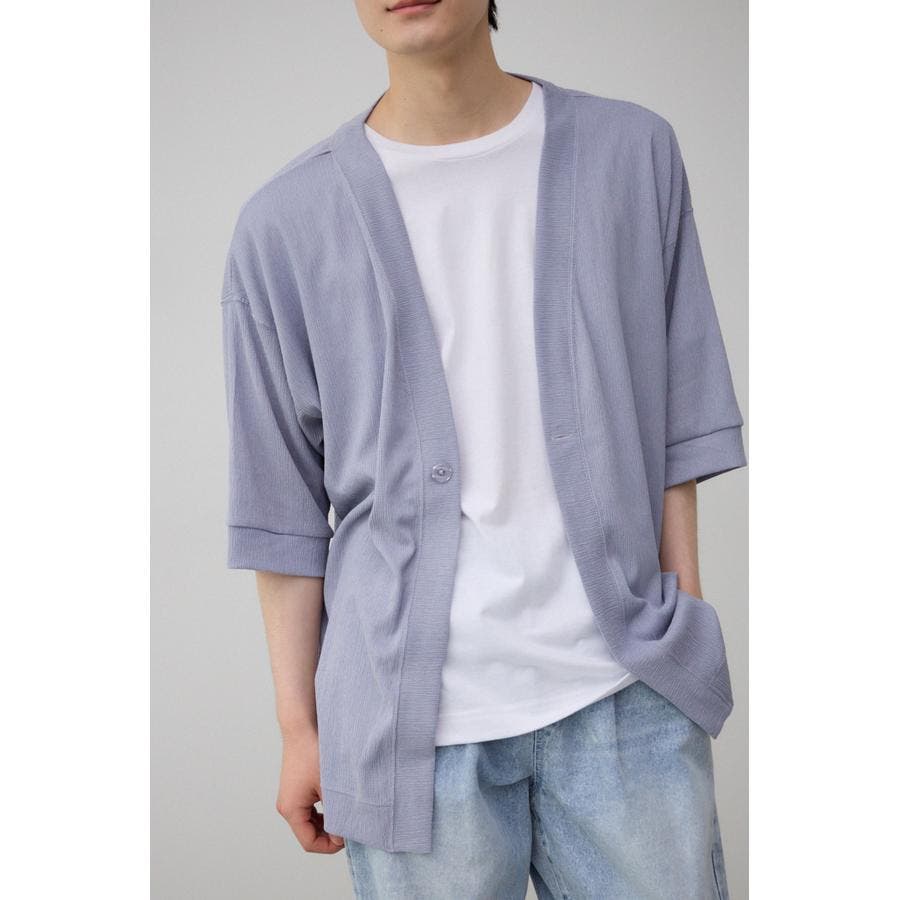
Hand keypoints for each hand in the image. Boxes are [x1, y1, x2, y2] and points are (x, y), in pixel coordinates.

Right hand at [275, 728, 344, 852]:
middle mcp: (286, 806)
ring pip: (309, 821)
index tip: (348, 836)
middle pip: (308, 833)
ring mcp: (290, 796)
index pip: (309, 842)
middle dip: (329, 833)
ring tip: (345, 813)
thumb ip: (337, 815)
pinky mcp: (296, 788)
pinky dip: (323, 810)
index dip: (330, 845)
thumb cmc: (314, 753)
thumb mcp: (330, 787)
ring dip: (327, 821)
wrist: (303, 727)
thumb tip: (343, 836)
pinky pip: (309, 809)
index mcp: (291, 810)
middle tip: (349, 825)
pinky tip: (337, 802)